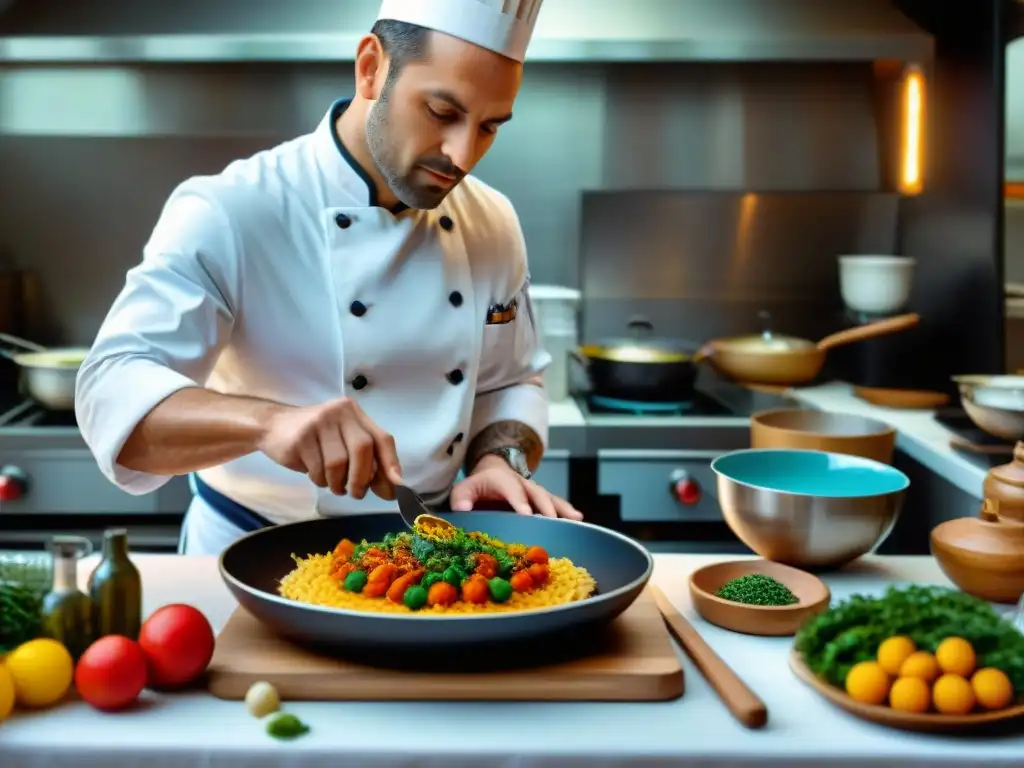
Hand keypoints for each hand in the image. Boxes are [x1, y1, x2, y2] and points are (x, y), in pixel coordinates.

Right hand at [257, 397, 402, 500]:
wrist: (272, 427)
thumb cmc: (316, 439)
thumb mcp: (344, 442)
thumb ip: (369, 460)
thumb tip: (393, 488)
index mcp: (355, 413)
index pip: (381, 438)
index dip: (391, 464)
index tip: (396, 488)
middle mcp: (340, 413)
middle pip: (362, 449)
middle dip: (362, 478)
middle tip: (357, 493)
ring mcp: (319, 423)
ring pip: (338, 463)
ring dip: (338, 483)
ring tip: (334, 484)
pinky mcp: (300, 438)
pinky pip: (318, 469)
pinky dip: (320, 480)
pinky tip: (317, 475)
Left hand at [449, 455, 582, 519]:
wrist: (492, 473)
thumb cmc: (477, 487)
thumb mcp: (464, 489)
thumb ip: (461, 497)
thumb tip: (463, 509)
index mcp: (501, 480)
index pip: (510, 487)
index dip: (519, 500)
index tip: (526, 514)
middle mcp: (521, 483)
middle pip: (535, 492)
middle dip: (544, 506)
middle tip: (551, 520)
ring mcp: (533, 490)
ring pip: (549, 497)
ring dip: (561, 508)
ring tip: (574, 519)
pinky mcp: (541, 498)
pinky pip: (556, 503)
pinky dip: (567, 510)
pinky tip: (579, 519)